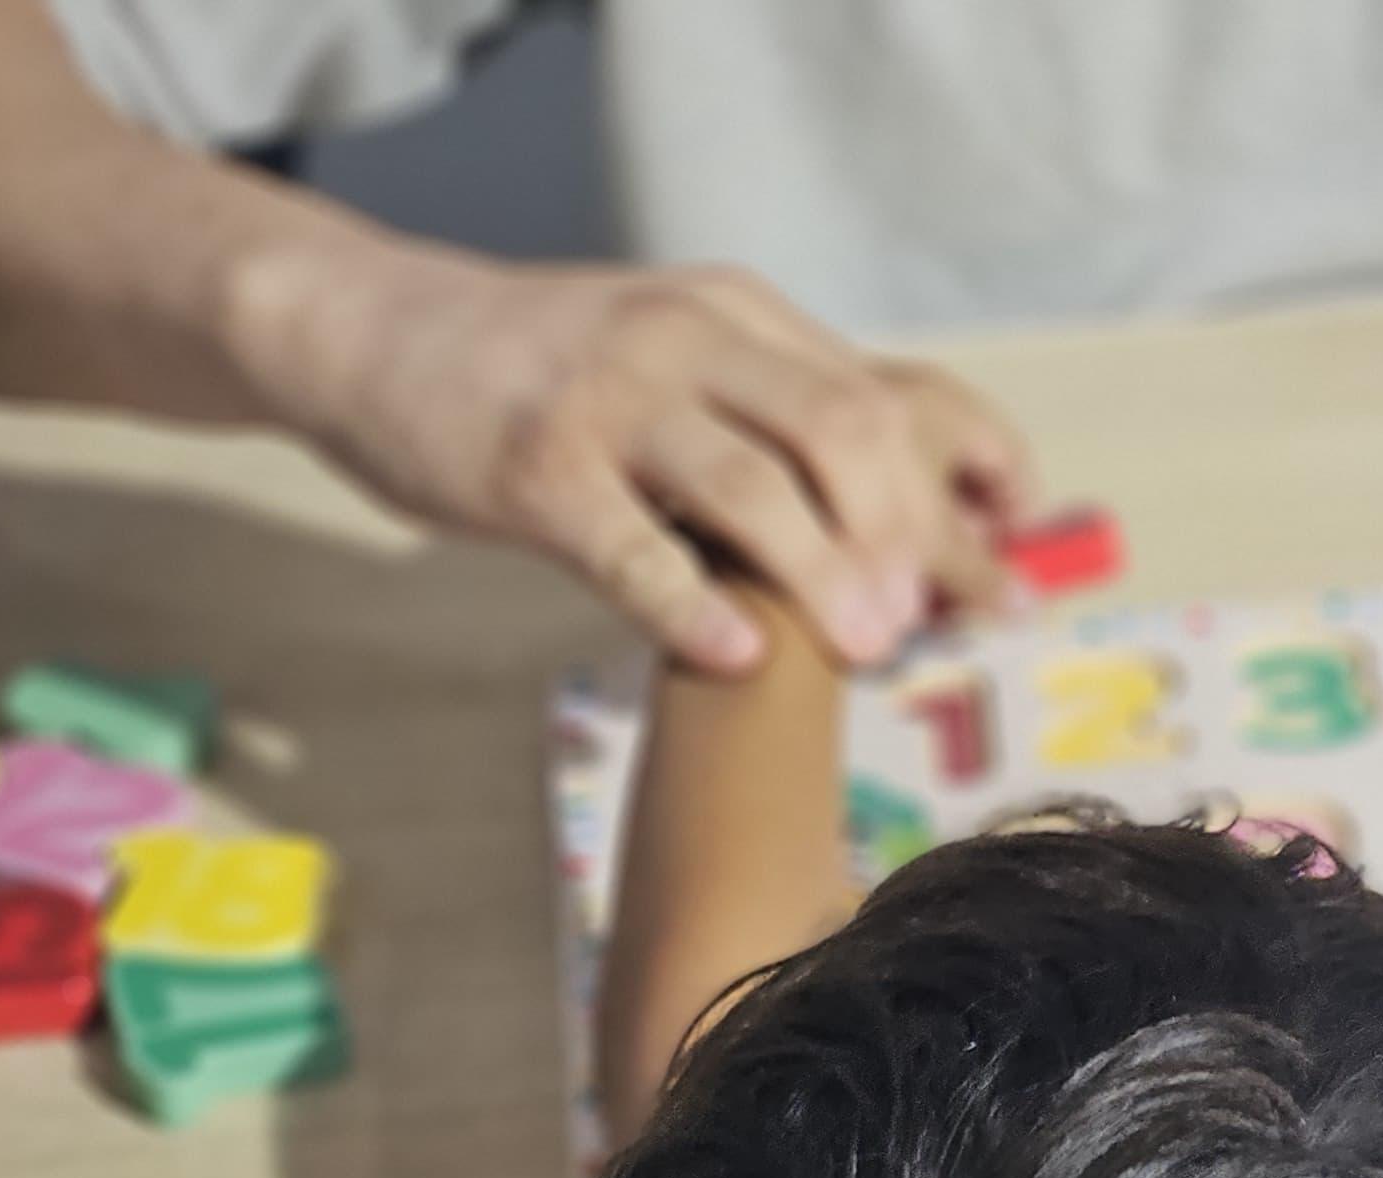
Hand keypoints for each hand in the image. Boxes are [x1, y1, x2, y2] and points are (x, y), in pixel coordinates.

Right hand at [241, 243, 1028, 671]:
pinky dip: (696, 606)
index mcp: (743, 317)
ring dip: (828, 575)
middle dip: (912, 534)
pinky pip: (631, 547)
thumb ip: (784, 421)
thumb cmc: (550, 374)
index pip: (897, 391)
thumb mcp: (681, 360)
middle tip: (933, 621)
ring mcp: (609, 403)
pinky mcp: (533, 471)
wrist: (367, 331)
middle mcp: (688, 341)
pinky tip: (743, 655)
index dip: (977, 477)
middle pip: (848, 429)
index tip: (1015, 557)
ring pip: (754, 486)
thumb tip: (930, 530)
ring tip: (869, 646)